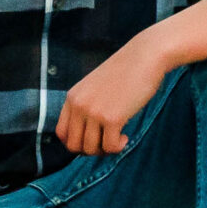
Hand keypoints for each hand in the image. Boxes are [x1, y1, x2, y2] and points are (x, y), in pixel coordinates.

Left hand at [55, 41, 168, 155]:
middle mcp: (79, 105)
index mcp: (72, 98)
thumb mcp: (95, 88)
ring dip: (105, 150)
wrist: (144, 57)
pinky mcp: (111, 118)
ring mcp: (93, 112)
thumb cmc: (125, 73)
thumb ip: (87, 106)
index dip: (76, 142)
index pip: (62, 133)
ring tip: (117, 138)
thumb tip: (88, 136)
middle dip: (90, 150)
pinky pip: (109, 147)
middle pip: (73, 146)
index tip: (93, 139)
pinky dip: (117, 147)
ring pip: (90, 149)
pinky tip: (125, 136)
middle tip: (106, 142)